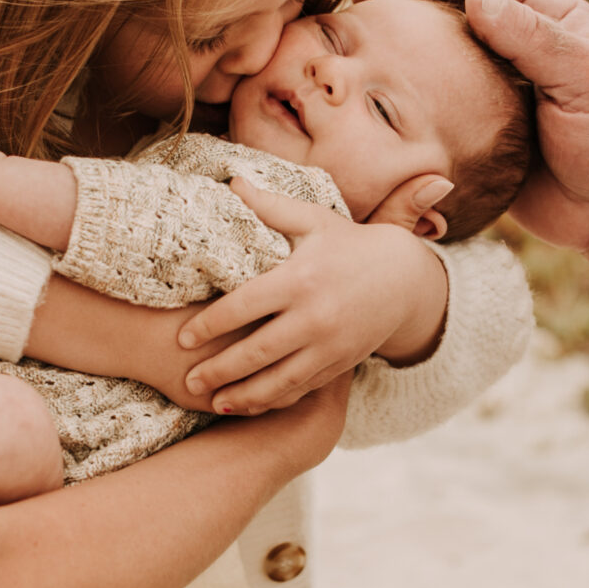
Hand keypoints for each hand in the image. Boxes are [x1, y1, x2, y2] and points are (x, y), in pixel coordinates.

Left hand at [177, 183, 449, 413]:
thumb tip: (230, 182)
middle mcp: (314, 317)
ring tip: (212, 402)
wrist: (405, 278)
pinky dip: (273, 401)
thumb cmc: (350, 244)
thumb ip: (269, 207)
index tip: (182, 339)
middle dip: (218, 370)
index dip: (209, 326)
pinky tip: (249, 405)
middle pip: (255, 352)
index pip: (243, 307)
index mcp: (300, 280)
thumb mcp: (313, 220)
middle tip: (188, 381)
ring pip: (278, 381)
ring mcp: (329, 346)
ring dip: (243, 396)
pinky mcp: (340, 364)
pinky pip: (301, 389)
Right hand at [356, 0, 588, 251]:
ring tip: (348, 54)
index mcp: (548, 18)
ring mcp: (495, 93)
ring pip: (436, 61)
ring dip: (396, 53)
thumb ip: (533, 38)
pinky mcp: (479, 136)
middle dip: (401, 4)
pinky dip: (404, 107)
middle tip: (352, 10)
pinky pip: (435, 113)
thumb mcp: (583, 79)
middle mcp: (517, 49)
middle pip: (449, 10)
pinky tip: (370, 111)